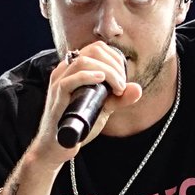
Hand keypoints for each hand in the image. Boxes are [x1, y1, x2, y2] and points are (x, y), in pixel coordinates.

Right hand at [27, 41, 143, 168]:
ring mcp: (59, 81)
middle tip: (121, 85)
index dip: (115, 59)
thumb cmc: (78, 124)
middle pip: (93, 51)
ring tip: (116, 88)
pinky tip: (102, 80)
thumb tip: (137, 88)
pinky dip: (89, 77)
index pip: (97, 48)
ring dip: (107, 72)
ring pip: (84, 61)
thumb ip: (119, 98)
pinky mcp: (57, 94)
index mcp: (74, 68)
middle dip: (114, 65)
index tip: (123, 79)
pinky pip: (71, 79)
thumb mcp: (103, 108)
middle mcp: (65, 69)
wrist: (58, 145)